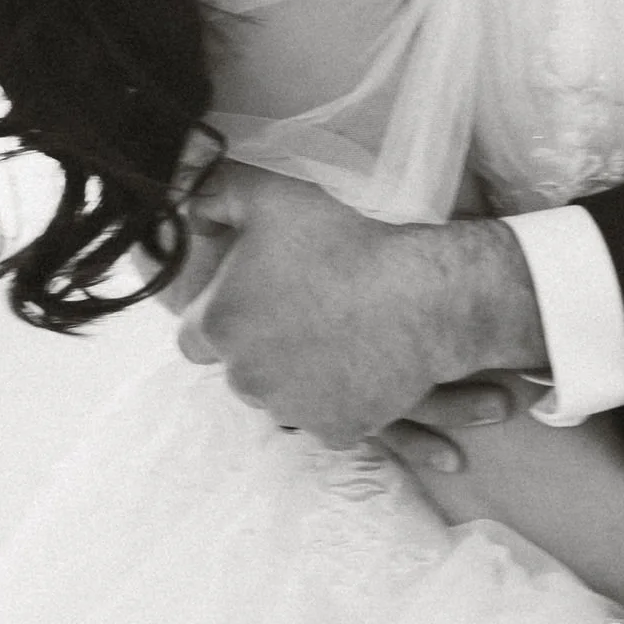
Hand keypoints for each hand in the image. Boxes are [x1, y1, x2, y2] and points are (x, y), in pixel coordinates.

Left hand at [172, 162, 543, 445]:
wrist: (429, 293)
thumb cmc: (350, 237)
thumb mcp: (271, 193)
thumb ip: (215, 197)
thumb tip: (195, 213)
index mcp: (220, 324)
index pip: (194, 335)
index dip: (223, 315)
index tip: (254, 299)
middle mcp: (245, 377)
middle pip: (240, 368)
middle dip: (261, 346)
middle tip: (303, 311)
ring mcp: (292, 409)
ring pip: (282, 397)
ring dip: (298, 374)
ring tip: (336, 335)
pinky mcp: (338, 430)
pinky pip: (327, 418)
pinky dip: (340, 399)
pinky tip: (361, 364)